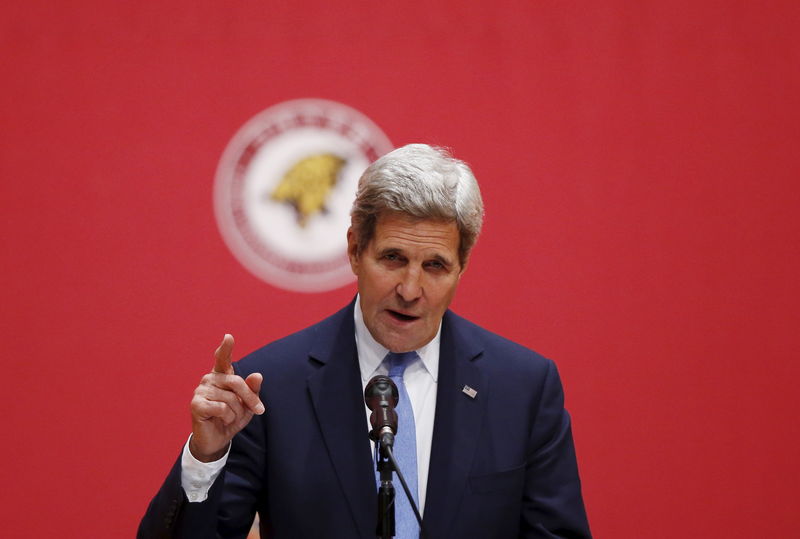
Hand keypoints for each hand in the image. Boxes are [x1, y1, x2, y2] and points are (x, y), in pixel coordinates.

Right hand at [189, 334, 264, 461]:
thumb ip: (253, 390)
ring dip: (236, 412)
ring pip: (230, 398)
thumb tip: (257, 376)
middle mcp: (209, 379)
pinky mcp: (196, 404)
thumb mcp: (247, 404)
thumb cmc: (232, 418)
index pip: (223, 358)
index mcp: (221, 375)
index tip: (229, 337)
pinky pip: (222, 408)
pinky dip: (227, 417)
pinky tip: (220, 420)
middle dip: (251, 399)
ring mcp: (200, 390)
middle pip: (237, 382)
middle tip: (259, 410)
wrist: (217, 440)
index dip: (226, 348)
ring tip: (229, 417)